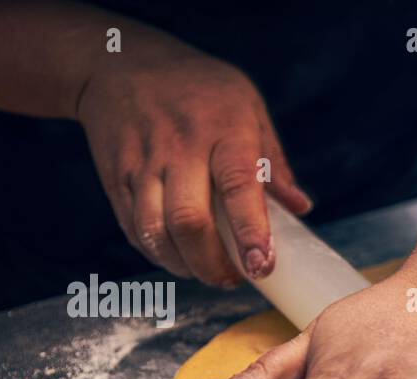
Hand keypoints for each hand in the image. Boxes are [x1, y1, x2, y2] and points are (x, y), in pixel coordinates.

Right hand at [77, 40, 310, 285]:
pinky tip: (177, 257)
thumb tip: (301, 208)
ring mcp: (142, 164)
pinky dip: (157, 253)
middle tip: (233, 279)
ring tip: (205, 272)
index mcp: (222, 131)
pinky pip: (134, 228)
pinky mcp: (116, 178)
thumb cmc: (200, 89)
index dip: (251, 232)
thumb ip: (272, 162)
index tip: (262, 266)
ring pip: (155, 231)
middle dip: (212, 263)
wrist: (118, 61)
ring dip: (182, 265)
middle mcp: (179, 149)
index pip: (238, 187)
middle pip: (189, 221)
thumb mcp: (247, 108)